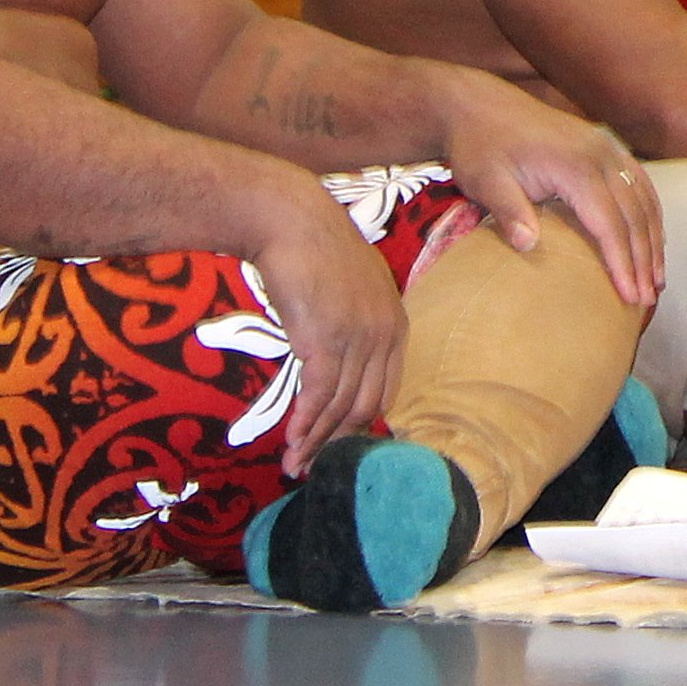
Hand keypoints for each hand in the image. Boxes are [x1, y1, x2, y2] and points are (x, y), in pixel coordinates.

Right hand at [243, 187, 407, 476]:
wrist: (290, 219)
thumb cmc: (313, 251)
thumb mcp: (350, 290)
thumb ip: (355, 325)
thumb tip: (337, 364)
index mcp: (396, 323)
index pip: (386, 389)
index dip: (362, 421)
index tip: (339, 443)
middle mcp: (385, 332)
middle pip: (366, 405)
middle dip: (339, 441)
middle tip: (314, 466)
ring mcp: (358, 336)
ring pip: (340, 405)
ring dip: (316, 440)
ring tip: (294, 465)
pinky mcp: (326, 339)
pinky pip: (319, 395)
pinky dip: (306, 422)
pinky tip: (292, 440)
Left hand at [436, 79, 663, 308]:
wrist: (479, 106)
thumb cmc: (480, 147)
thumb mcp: (487, 181)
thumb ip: (509, 212)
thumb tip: (529, 246)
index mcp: (575, 166)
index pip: (609, 223)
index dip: (622, 263)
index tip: (630, 297)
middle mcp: (600, 154)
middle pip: (634, 214)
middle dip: (644, 259)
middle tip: (648, 299)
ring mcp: (605, 147)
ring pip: (643, 197)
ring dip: (653, 238)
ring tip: (657, 278)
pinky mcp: (603, 145)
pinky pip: (638, 181)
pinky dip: (650, 211)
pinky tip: (652, 235)